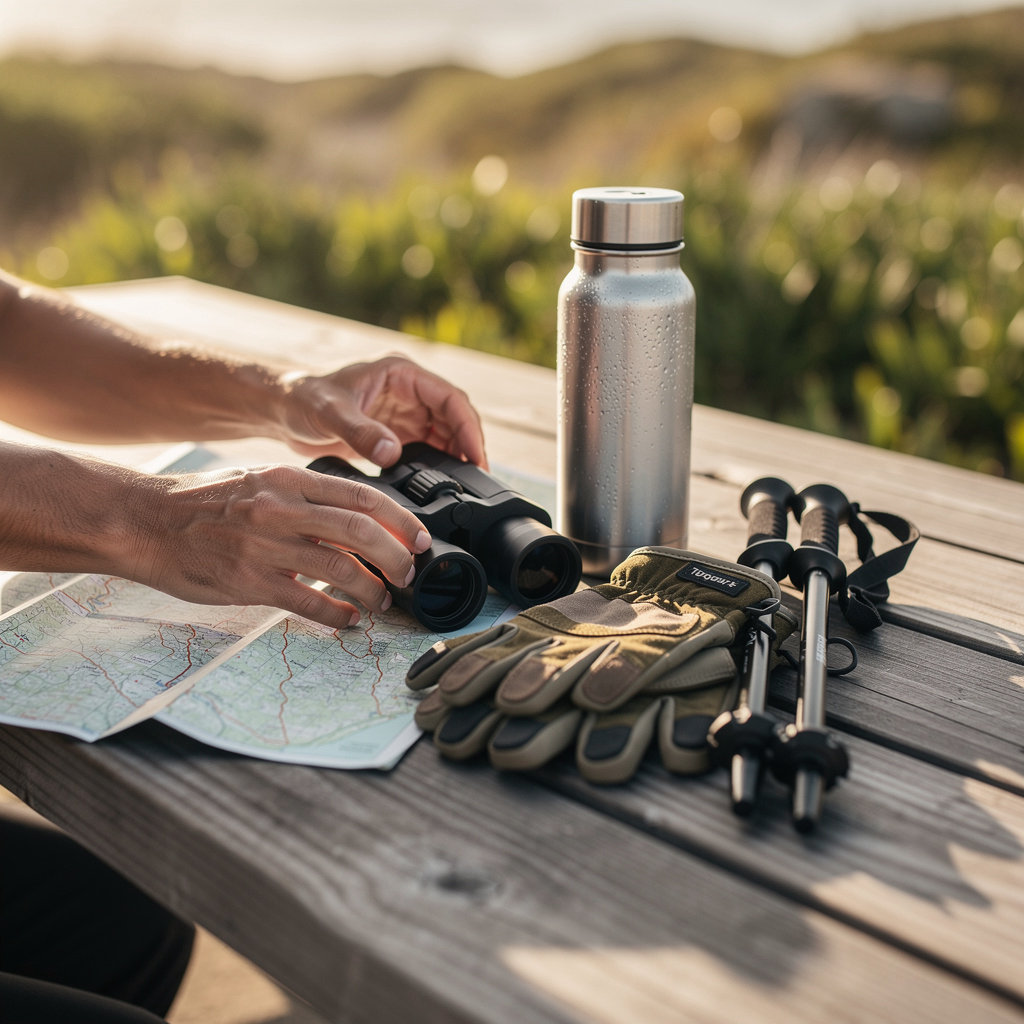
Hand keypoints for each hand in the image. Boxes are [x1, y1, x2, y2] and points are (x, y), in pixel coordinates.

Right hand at [132, 463, 431, 628]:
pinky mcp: (248, 582)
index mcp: (288, 478)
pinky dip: (337, 615)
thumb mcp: (259, 480)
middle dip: (396, 557)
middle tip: (408, 574)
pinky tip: (348, 621)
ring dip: (372, 590)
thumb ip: (305, 495)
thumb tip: (356, 516)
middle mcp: (280, 508)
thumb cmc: (204, 503)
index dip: (400, 520)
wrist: (144, 522)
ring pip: (340, 569)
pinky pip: (307, 603)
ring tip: (383, 601)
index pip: (361, 496)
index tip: (420, 539)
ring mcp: (264, 546)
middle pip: (361, 532)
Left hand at [275, 355, 487, 468]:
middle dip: (468, 445)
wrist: (282, 411)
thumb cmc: (302, 399)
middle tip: (476, 478)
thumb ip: (361, 432)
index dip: (468, 427)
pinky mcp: (396, 432)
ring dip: (455, 456)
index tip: (475, 456)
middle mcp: (408, 391)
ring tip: (464, 485)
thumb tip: (392, 453)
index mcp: (400, 373)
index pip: (450, 397)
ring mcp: (404, 412)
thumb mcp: (330, 413)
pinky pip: (427, 448)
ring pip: (445, 434)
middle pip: (454, 417)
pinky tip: (440, 483)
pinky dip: (437, 464)